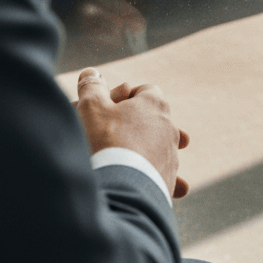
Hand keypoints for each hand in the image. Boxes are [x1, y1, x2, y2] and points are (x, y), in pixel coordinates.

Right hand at [76, 68, 189, 197]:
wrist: (119, 189)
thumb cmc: (104, 141)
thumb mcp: (91, 106)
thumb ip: (92, 87)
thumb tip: (91, 73)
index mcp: (154, 104)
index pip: (145, 91)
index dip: (126, 97)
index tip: (109, 108)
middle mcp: (169, 129)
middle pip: (150, 121)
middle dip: (132, 126)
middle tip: (110, 135)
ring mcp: (170, 157)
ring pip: (154, 151)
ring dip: (140, 154)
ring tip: (119, 162)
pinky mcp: (166, 184)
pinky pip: (159, 177)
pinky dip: (147, 178)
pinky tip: (135, 185)